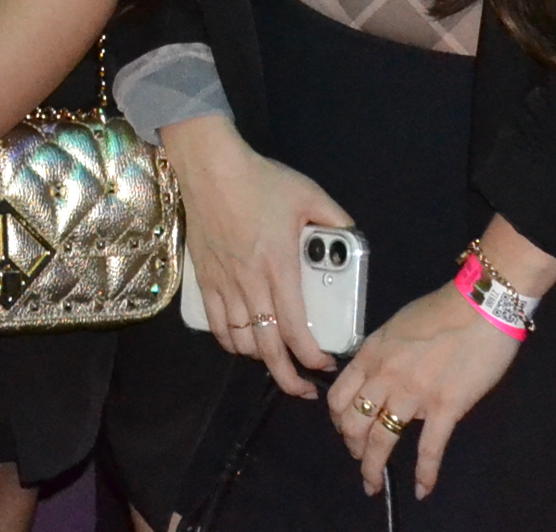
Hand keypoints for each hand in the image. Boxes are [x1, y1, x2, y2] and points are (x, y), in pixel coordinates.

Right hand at [154, 114, 348, 396]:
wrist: (209, 166)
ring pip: (241, 343)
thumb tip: (351, 235)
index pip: (296, 330)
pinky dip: (232, 342)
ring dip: (261, 359)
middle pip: (267, 349)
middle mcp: (250, 285)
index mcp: (279, 268)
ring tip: (277, 360)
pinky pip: (217, 325)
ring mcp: (224, 285)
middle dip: (288, 379)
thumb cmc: (260, 180)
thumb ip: (335, 218)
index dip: (312, 357)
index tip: (326, 365)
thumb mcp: (308, 194)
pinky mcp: (205, 280)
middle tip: (304, 389)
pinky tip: (244, 341)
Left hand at [329, 285, 520, 500]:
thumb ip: (382, 356)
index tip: (347, 433)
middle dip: (353, 448)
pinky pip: (429, 448)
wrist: (481, 305)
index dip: (338, 421)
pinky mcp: (445, 406)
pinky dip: (424, 473)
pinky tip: (422, 489)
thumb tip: (379, 381)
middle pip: (353, 423)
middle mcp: (385, 376)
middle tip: (361, 459)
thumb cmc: (441, 311)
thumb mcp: (395, 327)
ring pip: (382, 440)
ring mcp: (414, 393)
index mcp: (371, 354)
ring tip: (374, 484)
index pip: (338, 397)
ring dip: (373, 468)